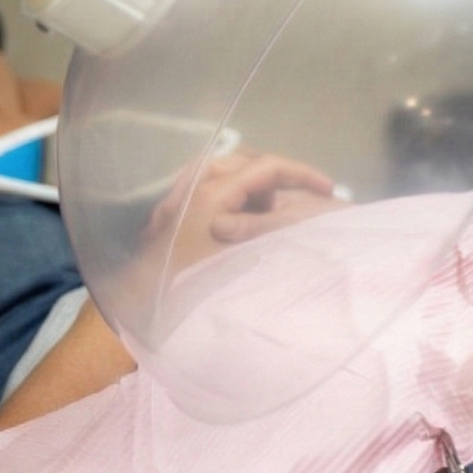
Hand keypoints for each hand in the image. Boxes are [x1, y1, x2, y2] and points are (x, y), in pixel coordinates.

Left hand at [143, 151, 345, 277]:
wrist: (145, 312)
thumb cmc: (200, 284)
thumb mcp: (248, 252)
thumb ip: (271, 220)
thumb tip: (285, 204)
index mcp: (211, 193)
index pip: (265, 166)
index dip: (301, 173)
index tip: (328, 190)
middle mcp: (190, 189)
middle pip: (240, 160)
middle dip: (273, 173)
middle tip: (298, 194)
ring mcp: (175, 202)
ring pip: (218, 172)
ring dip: (249, 182)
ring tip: (270, 207)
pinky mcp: (168, 219)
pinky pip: (201, 189)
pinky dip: (227, 193)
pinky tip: (239, 219)